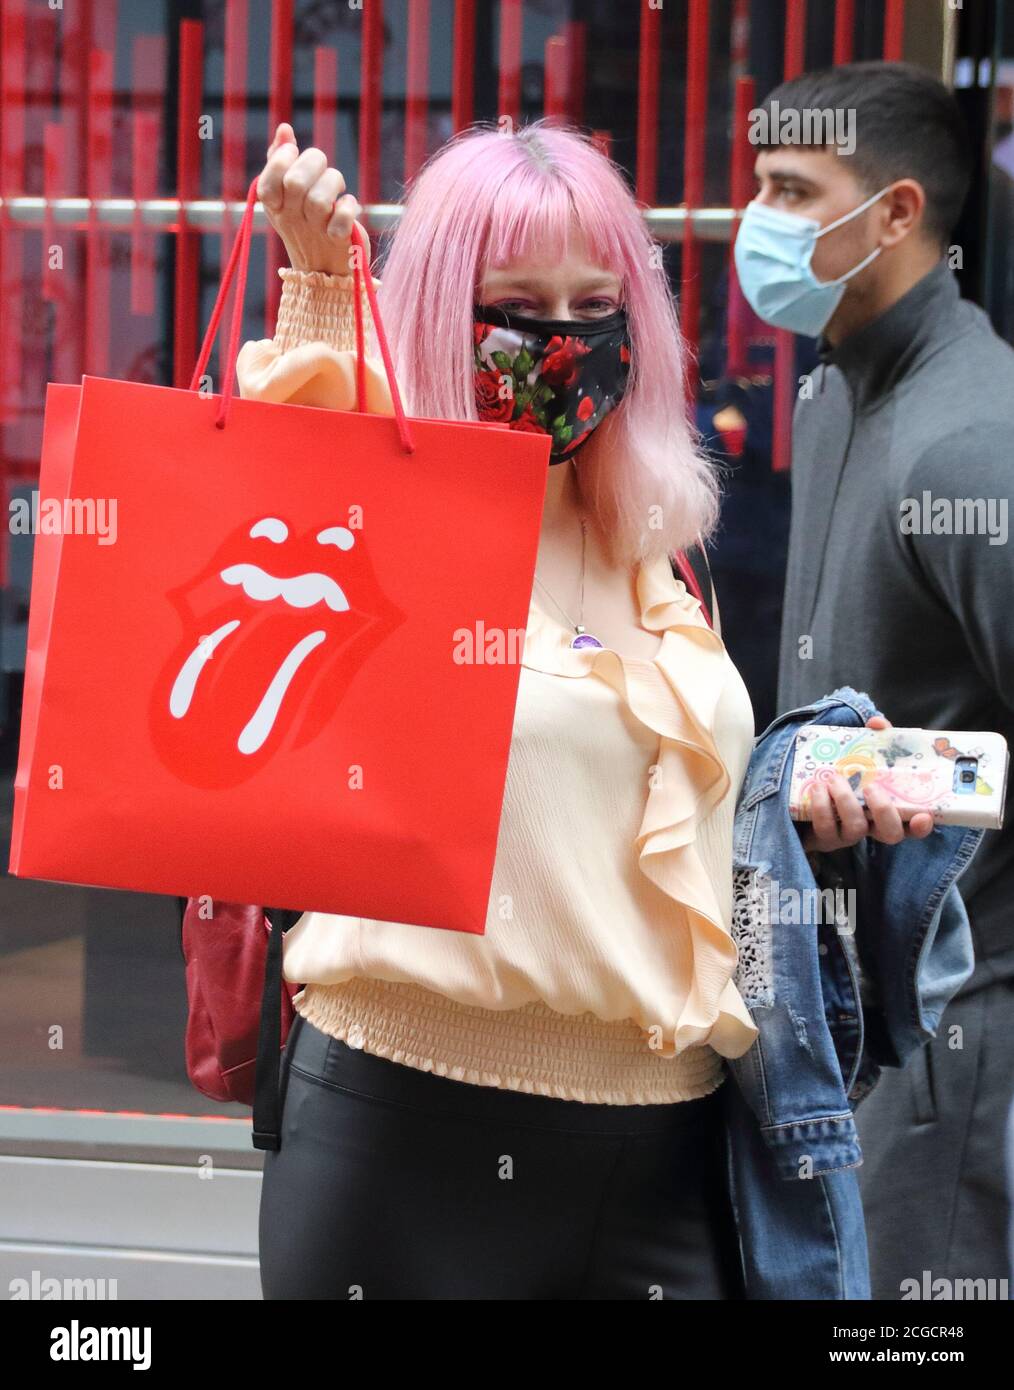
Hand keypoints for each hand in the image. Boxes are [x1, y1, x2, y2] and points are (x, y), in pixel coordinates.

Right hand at [256, 122, 369, 275]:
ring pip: (319, 200)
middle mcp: (291, 218)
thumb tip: (284, 129)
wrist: (325, 270)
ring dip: (334, 183)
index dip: (283, 158)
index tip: (295, 155)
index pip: (269, 178)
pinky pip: (342, 220)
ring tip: (337, 190)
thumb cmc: (307, 223)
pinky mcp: (338, 241)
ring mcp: (314, 231)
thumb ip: (280, 160)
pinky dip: (349, 207)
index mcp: (274, 205)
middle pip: (296, 182)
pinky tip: (348, 207)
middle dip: (314, 163)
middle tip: (322, 170)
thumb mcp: (287, 193)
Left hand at [800, 714, 935, 852]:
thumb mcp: (863, 757)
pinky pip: (825, 828)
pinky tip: (818, 788)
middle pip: (891, 833)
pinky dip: (822, 807)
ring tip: (834, 779)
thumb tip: (877, 723)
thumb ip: (876, 740)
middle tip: (871, 787)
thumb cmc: (845, 775)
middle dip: (884, 810)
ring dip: (846, 802)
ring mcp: (848, 834)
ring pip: (856, 829)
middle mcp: (872, 826)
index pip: (913, 825)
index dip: (921, 826)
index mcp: (888, 810)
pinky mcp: (824, 836)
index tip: (923, 816)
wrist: (806, 793)